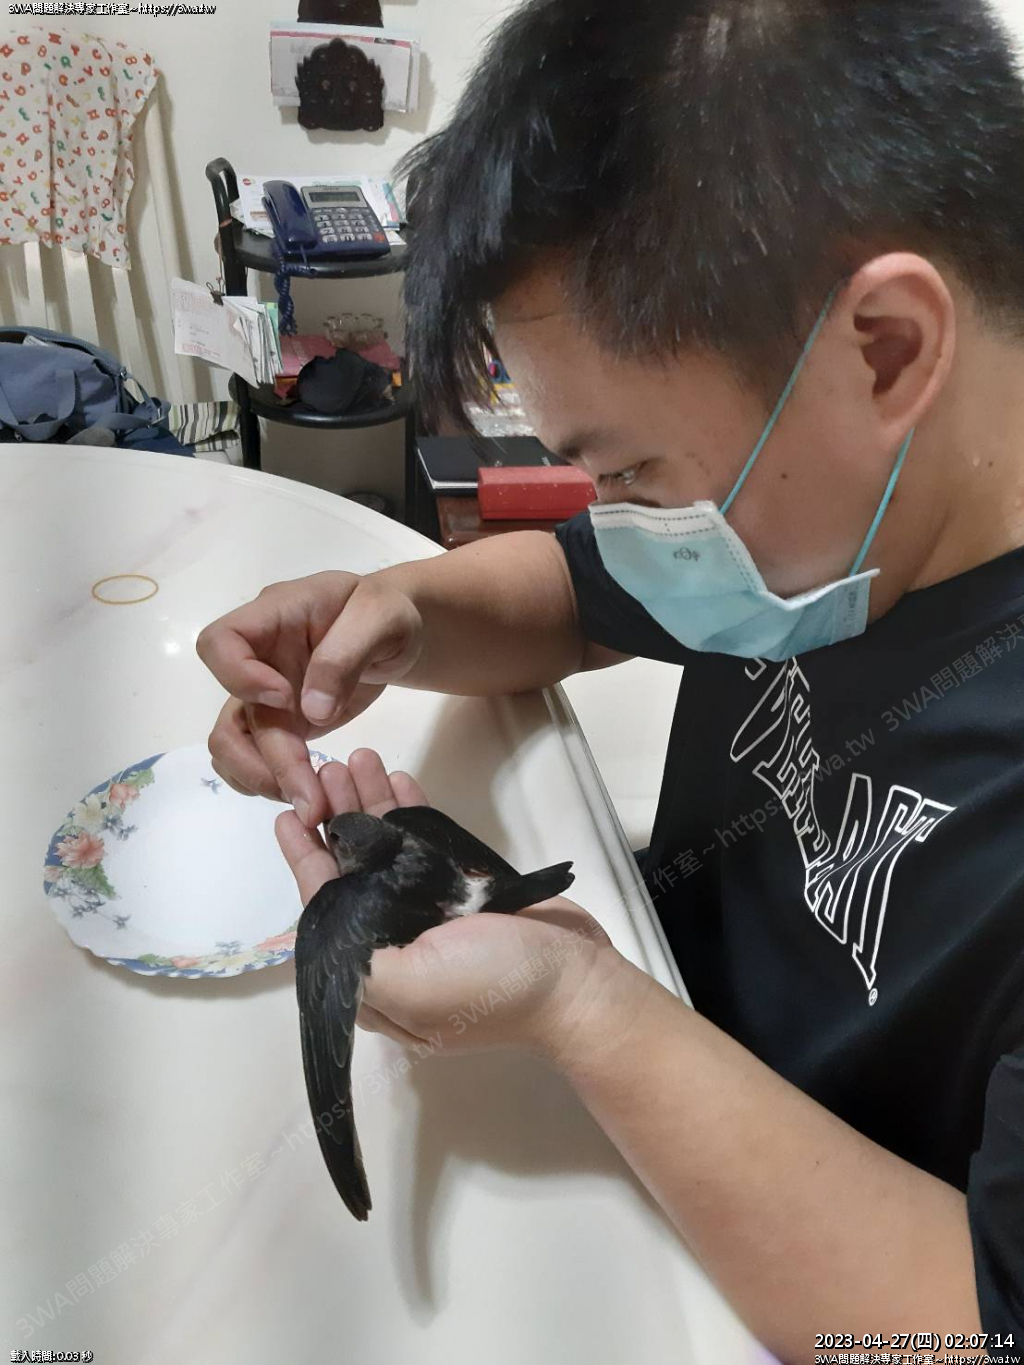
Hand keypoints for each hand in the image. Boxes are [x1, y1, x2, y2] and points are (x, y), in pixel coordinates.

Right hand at [197, 571, 422, 826]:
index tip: (285, 698)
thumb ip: (346, 656)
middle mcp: (259, 660)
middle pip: (230, 712)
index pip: (221, 641)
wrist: (396, 632)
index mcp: (274, 617)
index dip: (239, 676)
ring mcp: (266, 695)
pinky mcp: (283, 723)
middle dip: (264, 759)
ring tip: (309, 801)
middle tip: (307, 793)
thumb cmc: (388, 613)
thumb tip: (312, 712)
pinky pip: (253, 757)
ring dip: (260, 778)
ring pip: (232, 743)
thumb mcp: (381, 618)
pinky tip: (305, 794)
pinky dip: (268, 781)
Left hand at [275, 750, 628, 1060]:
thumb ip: (357, 959)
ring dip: (369, 805)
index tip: (286, 814)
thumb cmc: (494, 986)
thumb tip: (320, 927)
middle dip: (337, 819)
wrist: (578, 980)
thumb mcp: (412, 989)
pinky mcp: (464, 889)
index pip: (326, 909)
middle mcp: (395, 943)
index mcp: (374, 976)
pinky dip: (408, 809)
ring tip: (354, 759)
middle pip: (353, 872)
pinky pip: (425, 842)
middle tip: (324, 769)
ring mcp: (430, 914)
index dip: (305, 861)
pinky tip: (394, 778)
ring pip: (387, 850)